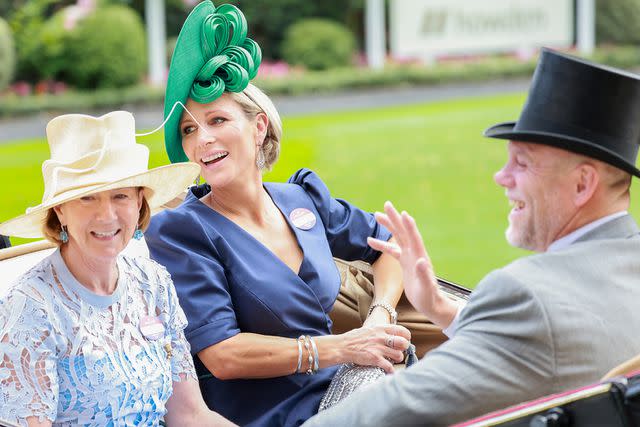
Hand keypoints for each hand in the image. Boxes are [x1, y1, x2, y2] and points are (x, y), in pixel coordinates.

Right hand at [339, 323, 410, 372]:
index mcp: (380, 328)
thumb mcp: (369, 329)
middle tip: (399, 351)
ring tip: (392, 359)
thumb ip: (381, 332)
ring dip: (397, 359)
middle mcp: (381, 337)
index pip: (402, 331)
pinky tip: (389, 371)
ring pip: (398, 355)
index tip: (404, 341)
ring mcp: (378, 348)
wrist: (342, 346)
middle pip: (403, 343)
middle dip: (403, 349)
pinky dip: (391, 371)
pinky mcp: (374, 359)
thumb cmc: (354, 338)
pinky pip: (389, 367)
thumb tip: (392, 335)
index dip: (406, 337)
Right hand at [367, 201, 458, 328]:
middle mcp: (415, 254)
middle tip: (386, 204)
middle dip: (395, 218)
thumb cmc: (430, 298)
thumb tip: (421, 261)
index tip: (403, 213)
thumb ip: (425, 275)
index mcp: (420, 257)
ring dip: (388, 226)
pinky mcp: (405, 263)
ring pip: (397, 238)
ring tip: (376, 216)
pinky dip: (382, 245)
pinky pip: (392, 250)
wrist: (432, 305)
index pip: (414, 238)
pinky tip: (370, 241)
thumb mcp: (427, 288)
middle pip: (404, 232)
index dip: (409, 226)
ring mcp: (409, 257)